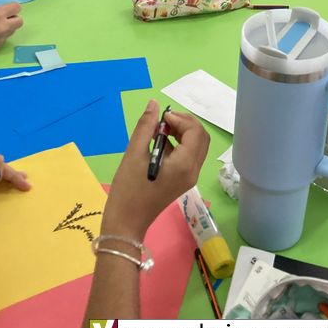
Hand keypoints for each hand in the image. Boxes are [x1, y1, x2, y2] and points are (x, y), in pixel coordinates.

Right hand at [0, 3, 23, 56]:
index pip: (16, 8)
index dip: (11, 6)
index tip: (4, 8)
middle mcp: (3, 27)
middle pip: (19, 21)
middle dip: (13, 17)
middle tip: (2, 17)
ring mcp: (1, 39)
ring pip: (12, 30)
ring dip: (7, 26)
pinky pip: (4, 38)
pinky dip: (0, 35)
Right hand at [101, 99, 209, 240]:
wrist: (126, 223)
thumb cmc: (128, 189)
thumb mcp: (134, 154)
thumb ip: (146, 127)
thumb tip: (154, 104)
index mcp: (184, 164)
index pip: (195, 131)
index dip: (180, 118)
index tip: (161, 117)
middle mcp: (193, 171)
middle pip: (201, 137)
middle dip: (185, 123)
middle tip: (163, 121)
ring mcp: (190, 177)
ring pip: (197, 146)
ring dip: (183, 133)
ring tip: (159, 131)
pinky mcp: (184, 181)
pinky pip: (189, 156)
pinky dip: (179, 145)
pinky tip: (159, 145)